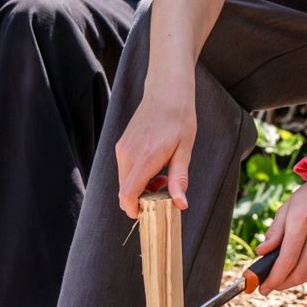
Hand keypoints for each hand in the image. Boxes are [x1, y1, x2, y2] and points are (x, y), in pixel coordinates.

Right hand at [116, 83, 194, 217]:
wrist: (166, 91)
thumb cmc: (179, 118)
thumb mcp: (185, 150)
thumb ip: (179, 178)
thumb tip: (181, 204)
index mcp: (145, 157)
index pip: (128, 193)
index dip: (133, 209)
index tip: (145, 215)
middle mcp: (128, 154)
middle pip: (125, 190)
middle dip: (142, 199)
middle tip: (165, 190)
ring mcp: (122, 149)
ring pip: (124, 181)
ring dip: (140, 187)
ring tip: (162, 176)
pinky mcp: (121, 145)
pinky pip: (125, 170)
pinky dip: (136, 176)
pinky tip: (154, 166)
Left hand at [258, 173, 306, 290]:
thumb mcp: (287, 208)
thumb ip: (274, 232)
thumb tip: (261, 253)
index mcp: (303, 221)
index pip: (286, 260)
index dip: (273, 278)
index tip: (262, 288)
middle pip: (299, 273)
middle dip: (282, 284)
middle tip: (270, 286)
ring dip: (294, 280)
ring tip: (283, 277)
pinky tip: (299, 268)